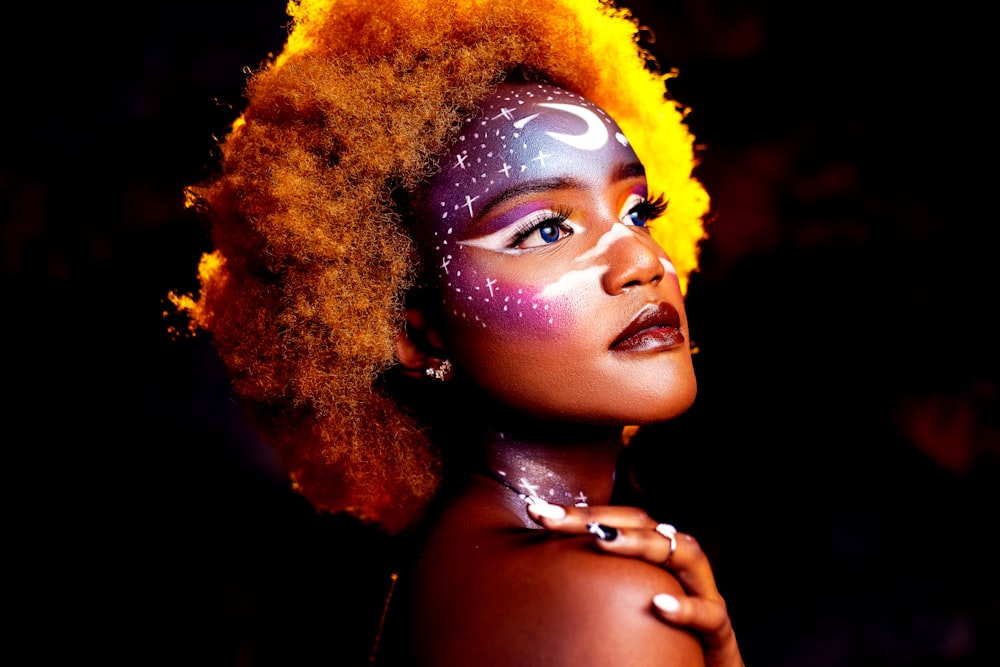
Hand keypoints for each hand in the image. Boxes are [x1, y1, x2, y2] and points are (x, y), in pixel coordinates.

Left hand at [527, 501, 743, 666]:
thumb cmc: (660, 636)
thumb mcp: (623, 604)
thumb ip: (593, 584)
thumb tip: (534, 573)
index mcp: (655, 554)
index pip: (617, 520)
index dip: (576, 513)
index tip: (534, 510)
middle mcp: (679, 564)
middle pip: (644, 525)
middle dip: (594, 519)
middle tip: (549, 517)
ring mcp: (702, 592)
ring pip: (683, 553)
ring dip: (642, 544)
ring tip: (602, 542)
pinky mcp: (719, 631)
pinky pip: (709, 613)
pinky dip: (685, 607)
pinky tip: (658, 603)